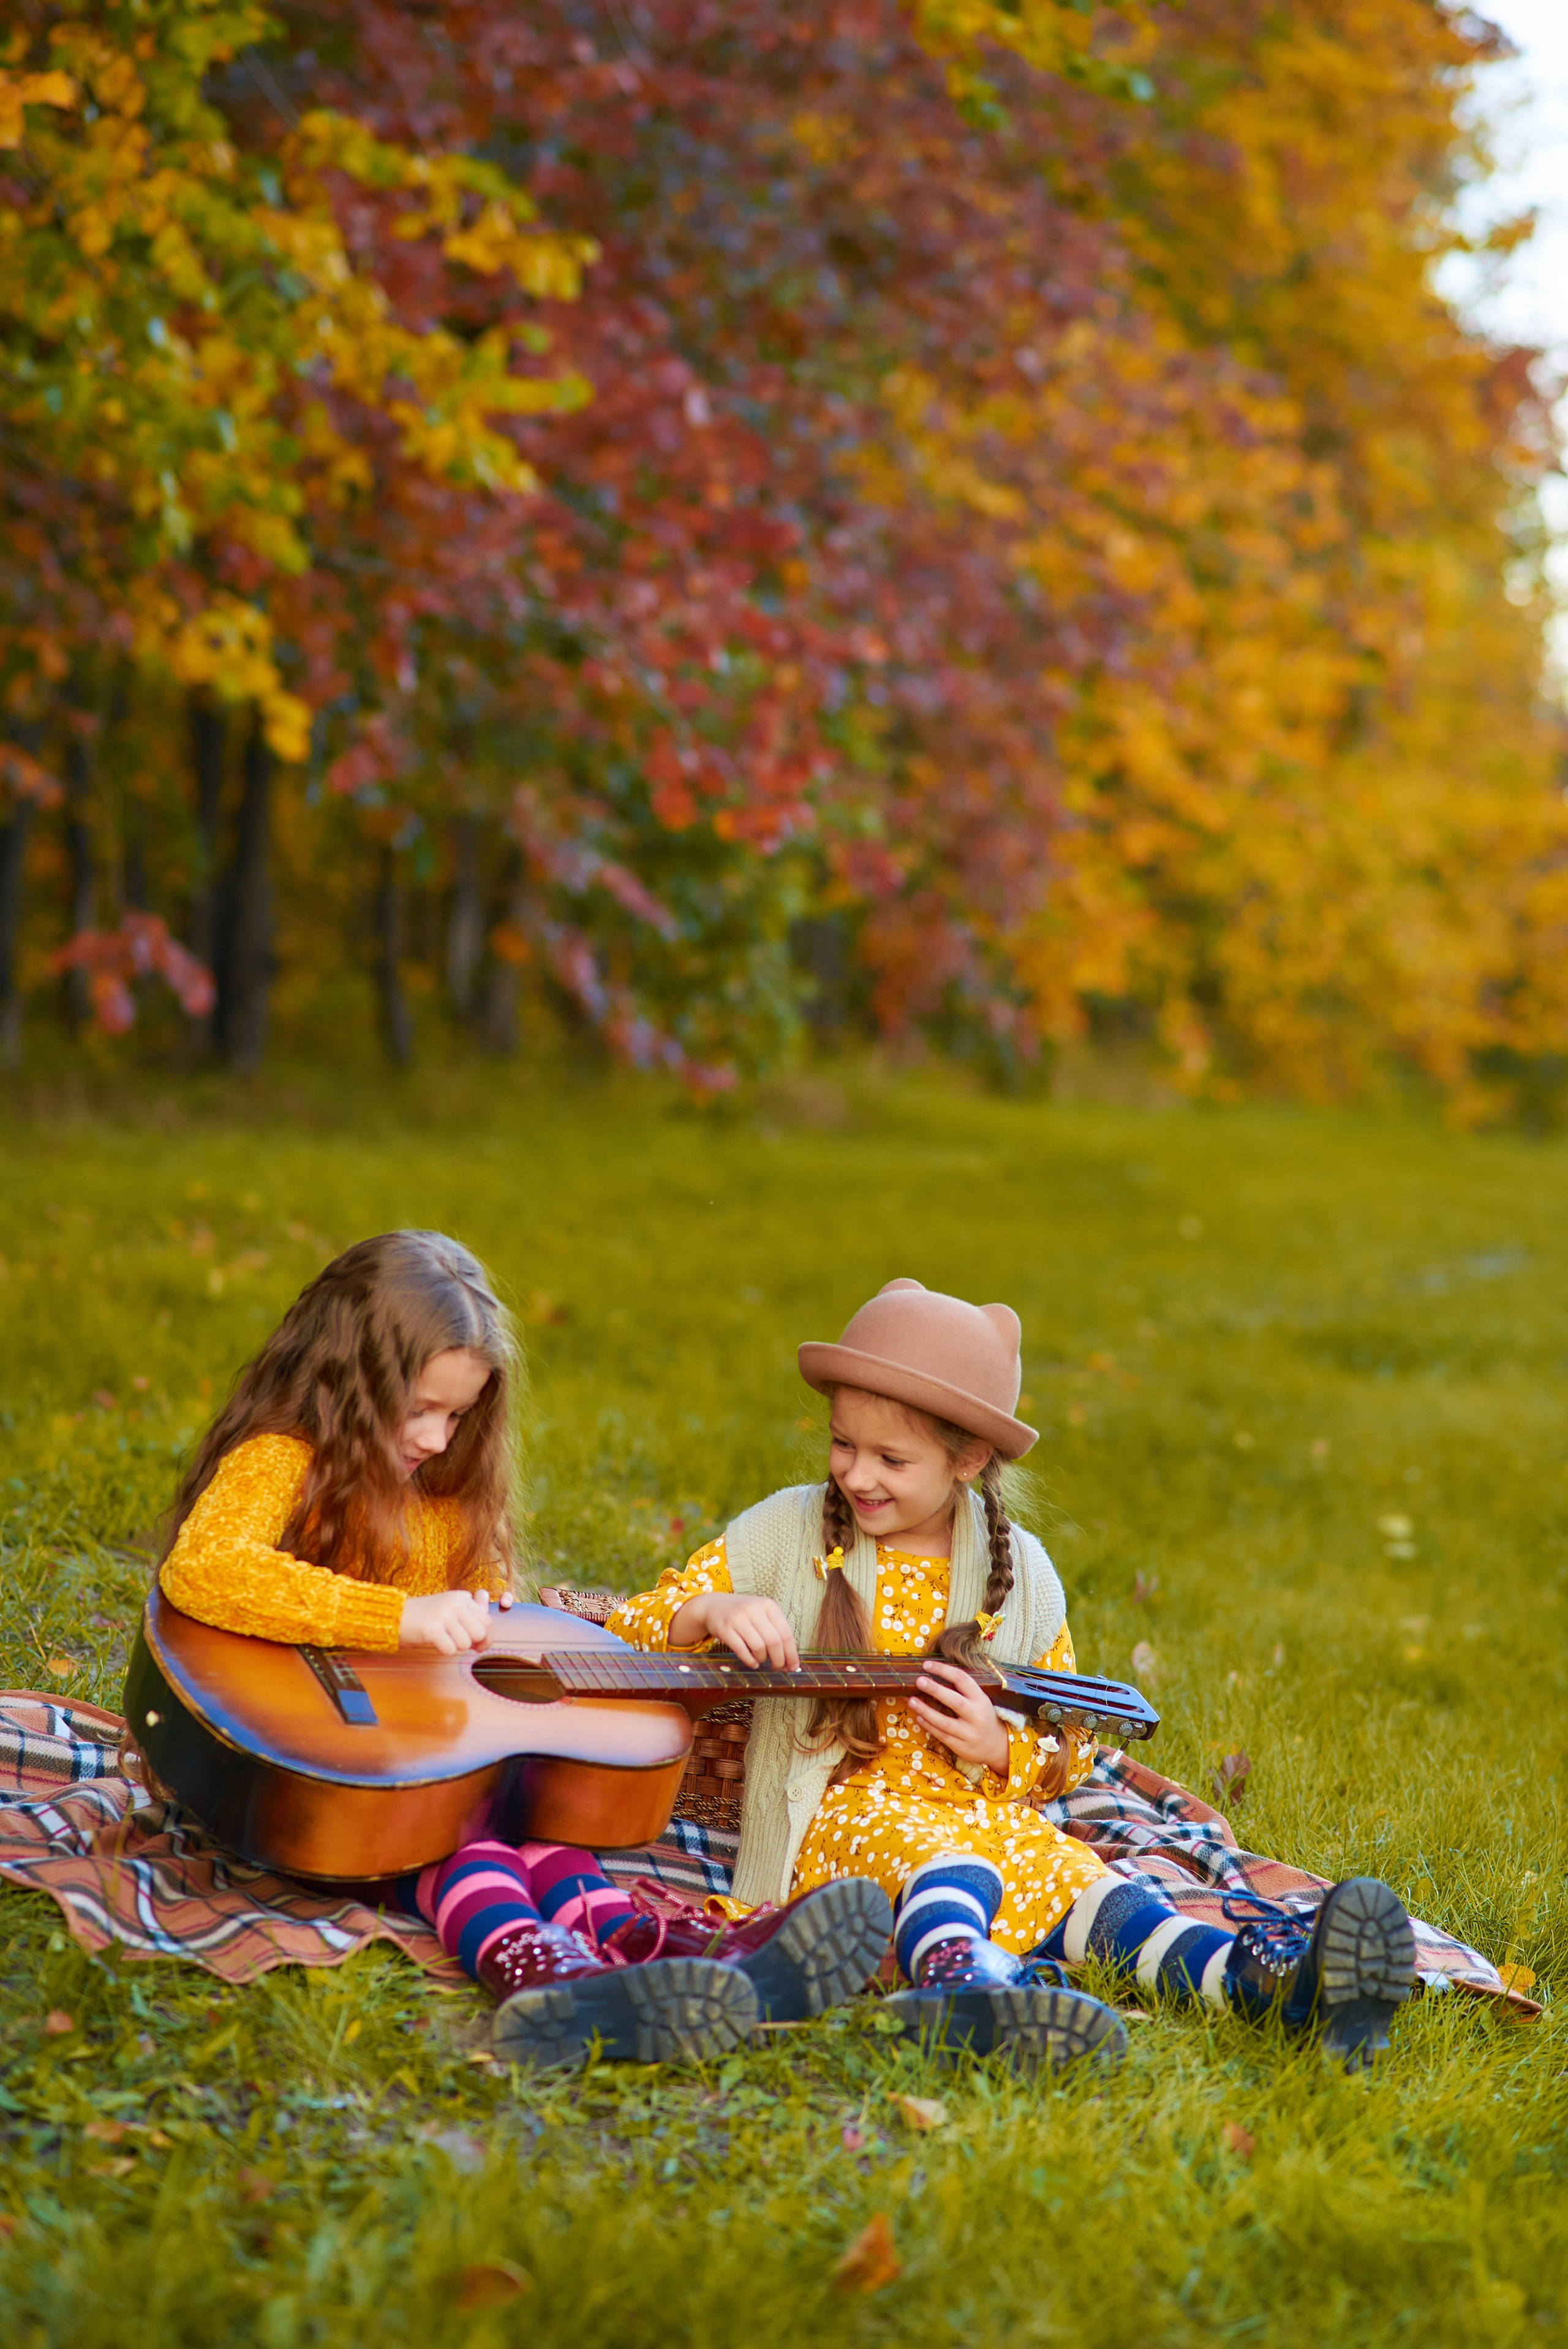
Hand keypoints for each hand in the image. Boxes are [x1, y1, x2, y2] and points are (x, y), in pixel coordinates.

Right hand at [399, 1589, 496, 1653]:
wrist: (396, 1616)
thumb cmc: (426, 1616)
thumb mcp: (450, 1607)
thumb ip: (471, 1614)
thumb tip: (489, 1629)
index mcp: (462, 1597)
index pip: (488, 1621)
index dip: (485, 1637)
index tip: (477, 1644)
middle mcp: (455, 1603)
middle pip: (480, 1633)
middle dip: (471, 1644)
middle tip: (458, 1642)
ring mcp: (444, 1615)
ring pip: (465, 1644)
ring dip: (455, 1647)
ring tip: (443, 1638)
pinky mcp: (432, 1629)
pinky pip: (450, 1650)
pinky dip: (444, 1651)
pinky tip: (435, 1642)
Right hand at [669, 1590, 800, 1669]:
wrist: (714, 1606)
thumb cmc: (744, 1614)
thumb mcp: (762, 1614)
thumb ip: (776, 1631)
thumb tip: (791, 1660)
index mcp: (768, 1605)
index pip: (786, 1633)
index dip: (791, 1654)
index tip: (793, 1667)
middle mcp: (754, 1609)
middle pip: (774, 1642)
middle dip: (779, 1660)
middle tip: (779, 1668)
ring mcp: (738, 1618)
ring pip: (759, 1647)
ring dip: (763, 1659)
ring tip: (762, 1661)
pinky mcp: (725, 1628)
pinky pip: (741, 1650)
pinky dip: (750, 1660)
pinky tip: (753, 1663)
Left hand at [908, 1659, 1008, 1774]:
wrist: (997, 1745)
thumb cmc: (982, 1716)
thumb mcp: (979, 1700)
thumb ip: (962, 1690)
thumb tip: (933, 1674)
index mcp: (981, 1699)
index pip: (962, 1680)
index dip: (944, 1670)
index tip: (926, 1665)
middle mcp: (977, 1716)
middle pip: (955, 1701)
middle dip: (935, 1690)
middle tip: (919, 1681)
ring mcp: (970, 1733)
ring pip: (945, 1722)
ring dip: (926, 1711)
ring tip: (911, 1701)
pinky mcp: (962, 1747)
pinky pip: (942, 1735)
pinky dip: (929, 1726)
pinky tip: (919, 1717)